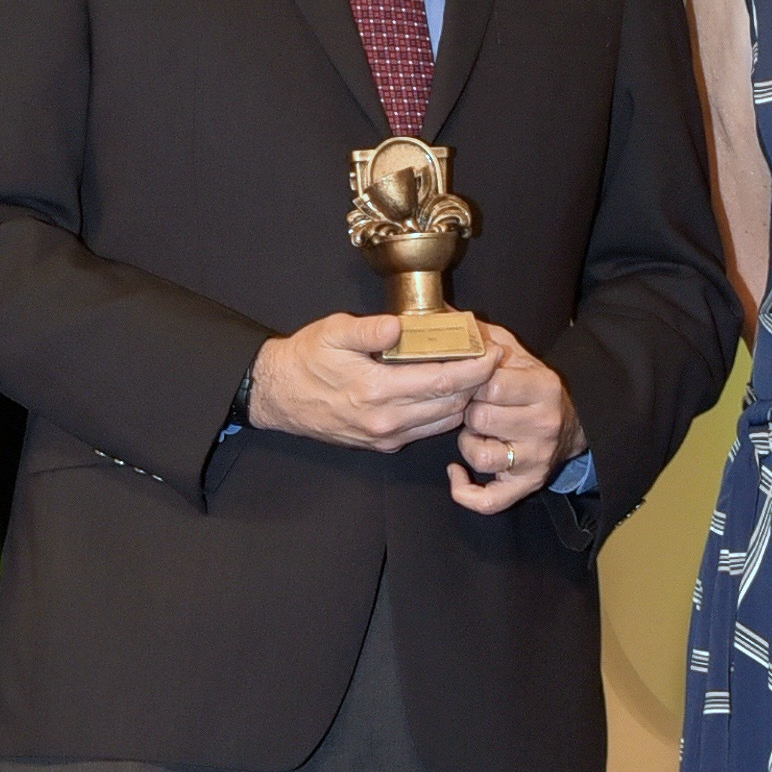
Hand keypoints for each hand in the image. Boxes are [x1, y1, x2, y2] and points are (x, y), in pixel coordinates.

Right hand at [245, 310, 484, 454]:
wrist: (277, 396)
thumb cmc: (306, 358)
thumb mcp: (333, 331)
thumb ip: (369, 328)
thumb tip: (401, 326)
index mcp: (377, 390)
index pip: (443, 381)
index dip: (475, 368)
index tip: (494, 352)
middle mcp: (386, 420)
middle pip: (451, 406)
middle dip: (478, 384)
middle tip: (492, 359)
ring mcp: (385, 437)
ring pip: (443, 423)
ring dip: (465, 401)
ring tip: (475, 375)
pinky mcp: (382, 445)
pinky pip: (425, 431)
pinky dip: (444, 413)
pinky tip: (448, 392)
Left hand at [446, 324, 578, 515]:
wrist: (572, 421)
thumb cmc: (530, 385)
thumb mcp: (514, 351)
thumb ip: (480, 334)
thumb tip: (438, 313)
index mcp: (542, 386)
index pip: (489, 382)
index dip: (469, 382)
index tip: (469, 381)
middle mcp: (543, 423)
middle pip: (479, 419)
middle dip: (468, 412)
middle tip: (474, 407)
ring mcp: (536, 458)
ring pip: (480, 456)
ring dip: (468, 444)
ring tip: (475, 433)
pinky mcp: (527, 484)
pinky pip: (489, 501)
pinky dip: (466, 491)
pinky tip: (456, 473)